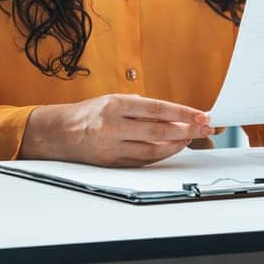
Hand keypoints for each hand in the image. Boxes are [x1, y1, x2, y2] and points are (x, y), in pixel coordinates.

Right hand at [20, 93, 210, 165]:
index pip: (157, 109)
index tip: (201, 116)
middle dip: (187, 130)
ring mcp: (112, 148)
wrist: (59, 134)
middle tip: (205, 128)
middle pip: (159, 131)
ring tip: (190, 138)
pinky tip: (171, 148)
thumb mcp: (112, 99)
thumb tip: (174, 114)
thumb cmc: (89, 113)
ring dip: (176, 145)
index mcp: (114, 105)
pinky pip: (143, 162)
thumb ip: (140, 107)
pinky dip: (160, 155)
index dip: (183, 114)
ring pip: (153, 150)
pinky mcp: (112, 164)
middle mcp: (113, 126)